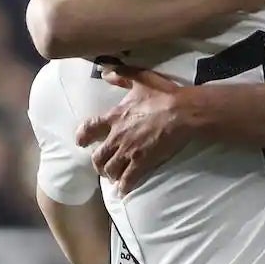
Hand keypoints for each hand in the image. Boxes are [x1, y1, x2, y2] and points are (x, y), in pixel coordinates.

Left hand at [76, 70, 188, 193]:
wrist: (183, 113)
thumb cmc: (164, 95)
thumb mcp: (141, 79)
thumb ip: (121, 75)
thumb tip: (105, 71)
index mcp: (115, 117)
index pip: (89, 128)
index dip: (82, 136)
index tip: (81, 142)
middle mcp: (117, 137)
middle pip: (98, 156)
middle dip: (98, 164)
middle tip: (102, 167)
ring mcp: (129, 152)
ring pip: (111, 170)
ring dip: (110, 175)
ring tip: (114, 179)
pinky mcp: (143, 163)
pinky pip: (129, 179)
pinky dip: (124, 187)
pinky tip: (124, 192)